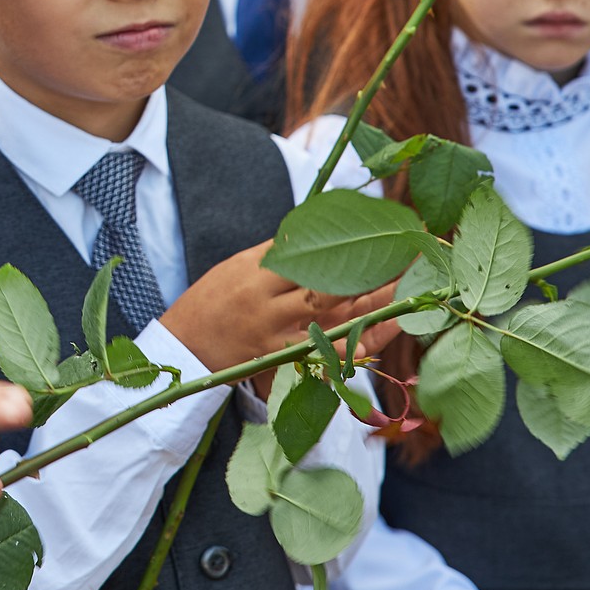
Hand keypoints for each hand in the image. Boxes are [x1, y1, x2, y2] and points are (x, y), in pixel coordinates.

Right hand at [160, 241, 395, 377]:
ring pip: (329, 318)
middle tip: (406, 256)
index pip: (308, 252)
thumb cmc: (211, 298)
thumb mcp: (238, 265)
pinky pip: (321, 352)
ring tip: (405, 289)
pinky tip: (377, 335)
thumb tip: (316, 231)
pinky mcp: (279, 359)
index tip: (376, 230)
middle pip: (327, 284)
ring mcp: (274, 333)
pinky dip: (350, 344)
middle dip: (368, 270)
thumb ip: (277, 252)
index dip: (345, 242)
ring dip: (371, 304)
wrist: (183, 345)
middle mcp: (267, 302)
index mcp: (256, 271)